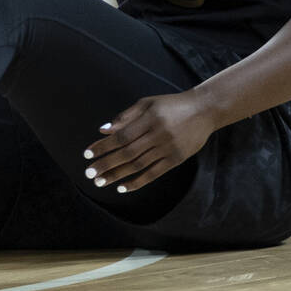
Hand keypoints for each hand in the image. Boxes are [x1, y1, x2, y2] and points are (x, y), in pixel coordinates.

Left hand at [82, 90, 216, 192]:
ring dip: (117, 175)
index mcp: (148, 119)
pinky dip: (138, 182)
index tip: (87, 155)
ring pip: (138, 165)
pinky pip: (154, 173)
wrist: (204, 110)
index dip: (103, 146)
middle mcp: (157, 135)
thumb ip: (125, 116)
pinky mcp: (176, 159)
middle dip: (106, 164)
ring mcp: (168, 148)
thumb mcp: (147, 103)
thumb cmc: (171, 105)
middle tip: (89, 174)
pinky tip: (123, 187)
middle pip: (127, 153)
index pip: (121, 136)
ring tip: (101, 181)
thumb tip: (102, 130)